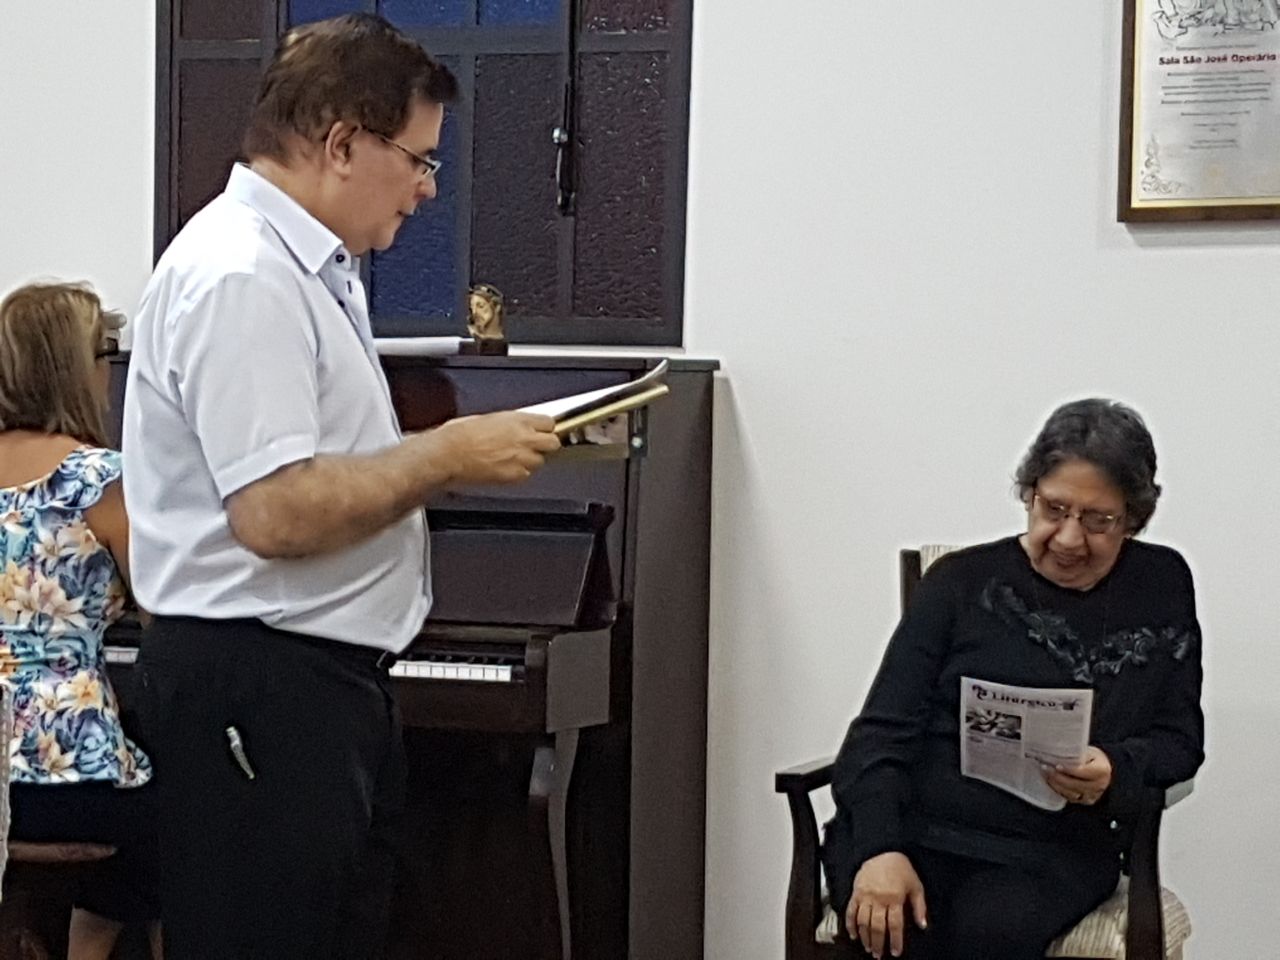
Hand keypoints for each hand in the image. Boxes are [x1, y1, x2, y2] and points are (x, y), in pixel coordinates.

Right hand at [432, 411, 559, 484]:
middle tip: (535, 446)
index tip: (540, 431)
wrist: (448, 454)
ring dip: (531, 460)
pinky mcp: (513, 475)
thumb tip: (512, 426)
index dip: (544, 428)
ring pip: (540, 462)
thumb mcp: (487, 418)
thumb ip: (507, 423)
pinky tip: (505, 469)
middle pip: (553, 443)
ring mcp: (520, 458)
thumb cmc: (459, 435)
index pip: (548, 422)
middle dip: (545, 445)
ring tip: (514, 459)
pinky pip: (525, 475)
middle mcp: (523, 438)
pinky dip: (518, 474)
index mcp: (517, 420)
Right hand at [846, 852, 927, 958]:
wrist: (882, 850)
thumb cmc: (901, 868)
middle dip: (878, 943)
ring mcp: (865, 896)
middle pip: (877, 926)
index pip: (894, 925)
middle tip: (878, 954)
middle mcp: (879, 899)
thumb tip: (922, 925)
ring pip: (863, 921)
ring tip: (867, 947)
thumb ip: (920, 907)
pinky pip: (850, 910)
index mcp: (895, 898)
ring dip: (864, 937)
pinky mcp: (856, 892)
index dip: (895, 941)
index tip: (895, 952)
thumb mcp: (916, 886)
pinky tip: (853, 934)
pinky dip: (850, 924)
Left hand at [1043, 745, 1112, 804]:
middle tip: (1046, 768)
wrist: (1100, 766)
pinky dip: (1059, 790)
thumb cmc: (1091, 756)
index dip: (1069, 770)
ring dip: (1057, 785)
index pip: (1084, 772)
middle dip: (1059, 777)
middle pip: (1076, 784)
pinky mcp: (1086, 800)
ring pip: (1072, 794)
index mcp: (1102, 770)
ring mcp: (1094, 795)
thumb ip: (1077, 754)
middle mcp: (1100, 785)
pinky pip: (1070, 798)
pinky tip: (1051, 782)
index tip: (1056, 766)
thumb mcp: (1088, 751)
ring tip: (1046, 774)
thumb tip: (1057, 752)